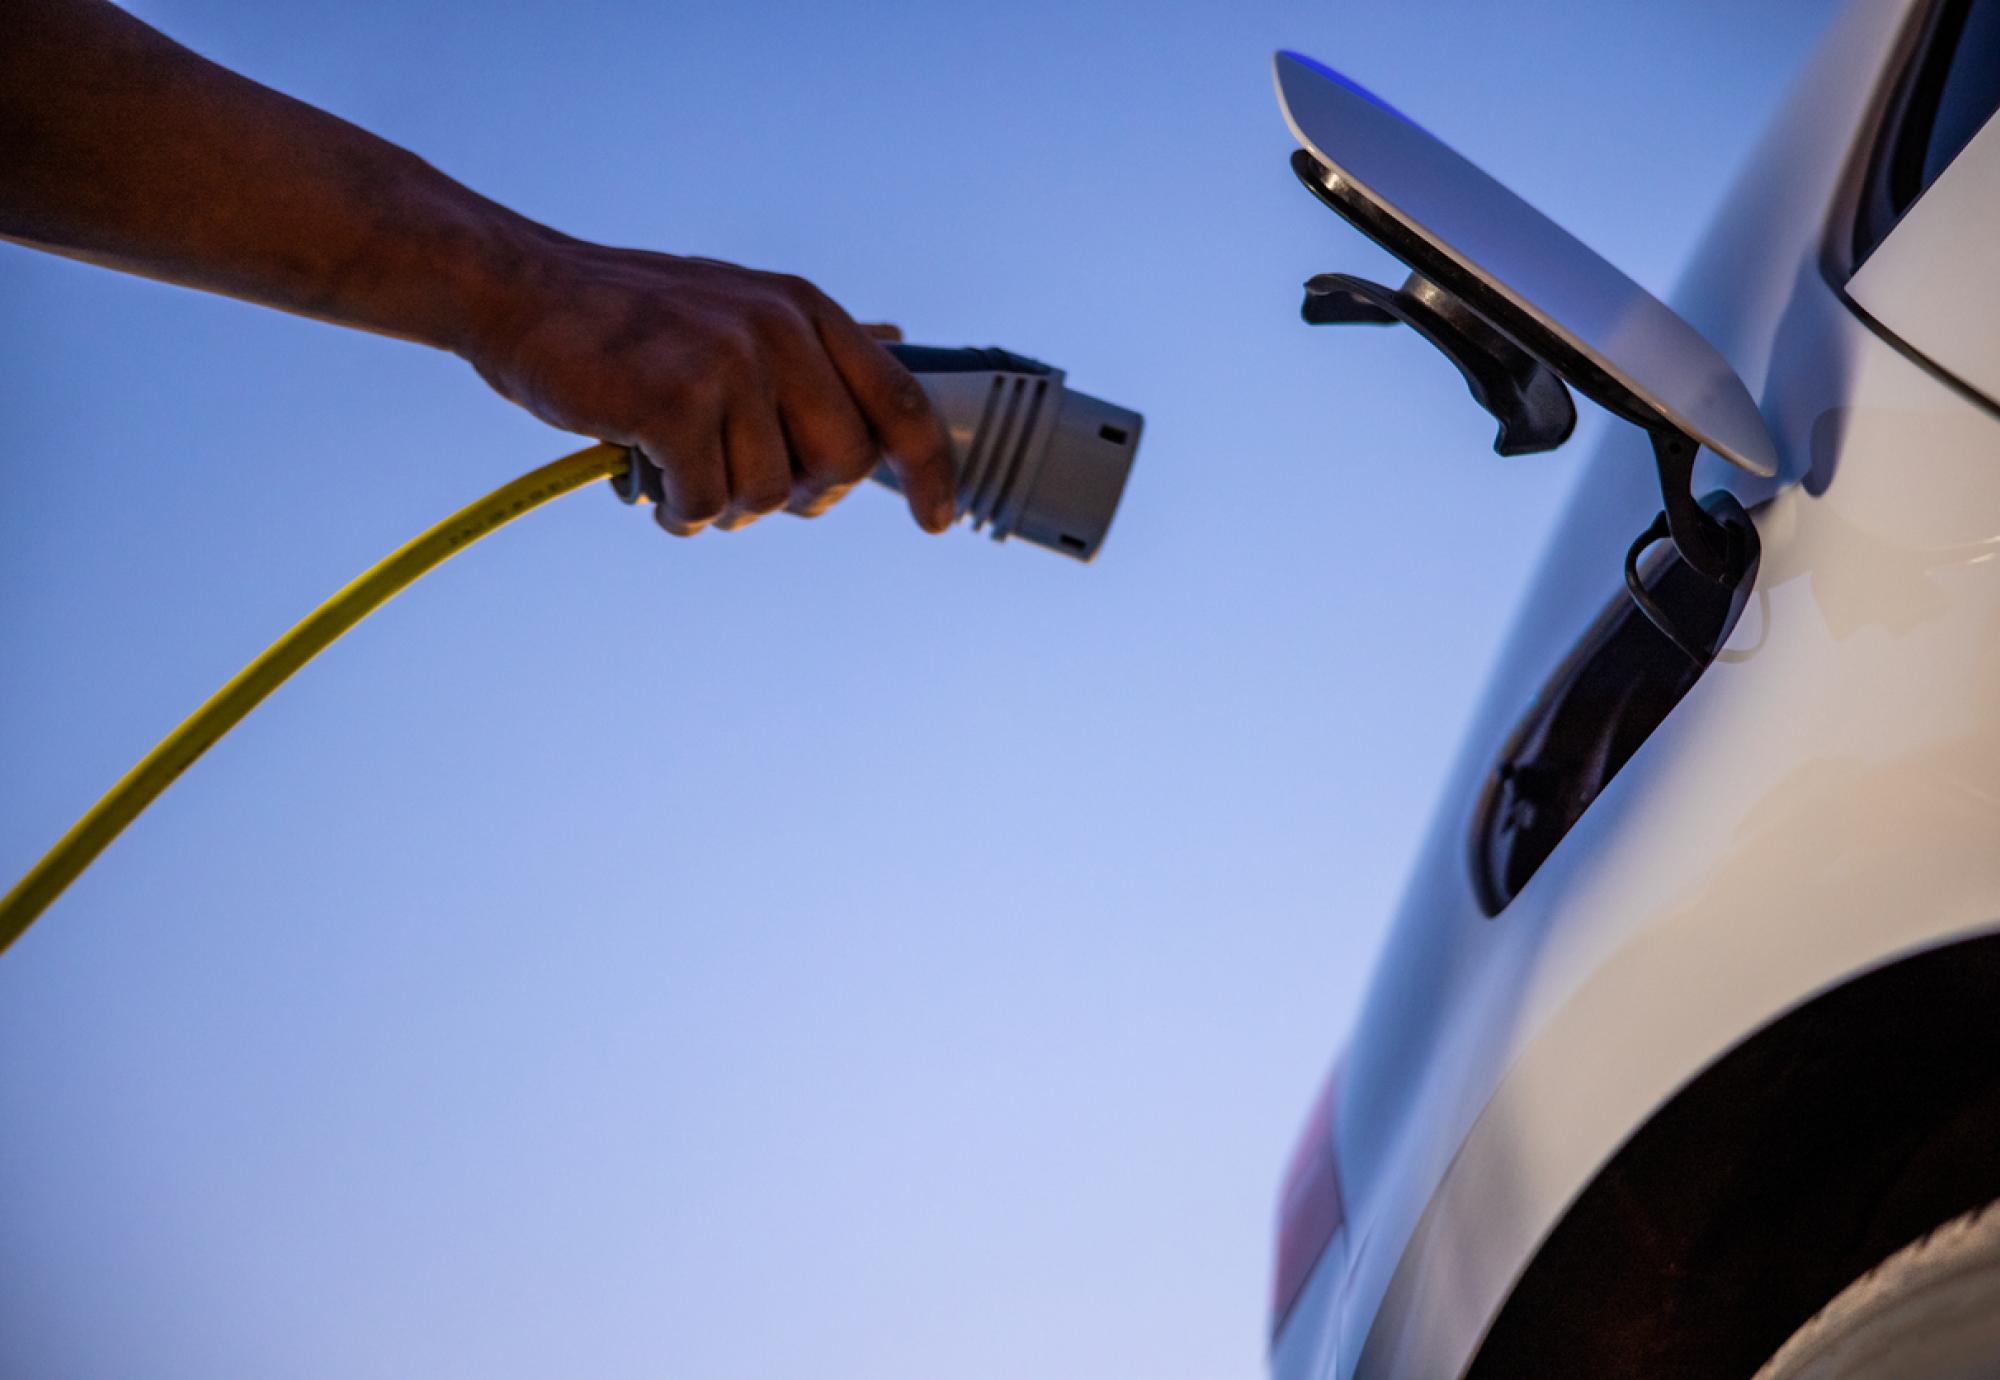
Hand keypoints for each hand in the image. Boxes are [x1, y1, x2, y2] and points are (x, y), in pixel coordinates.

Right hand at [459, 236, 957, 535]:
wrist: (517, 291)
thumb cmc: (626, 317)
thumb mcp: (736, 305)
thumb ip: (812, 341)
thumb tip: (896, 336)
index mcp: (805, 310)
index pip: (899, 402)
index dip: (930, 471)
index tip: (936, 521)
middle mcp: (780, 329)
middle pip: (843, 466)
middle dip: (798, 497)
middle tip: (742, 487)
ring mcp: (730, 361)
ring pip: (767, 494)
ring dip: (720, 505)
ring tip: (677, 471)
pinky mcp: (676, 400)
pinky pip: (707, 504)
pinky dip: (678, 511)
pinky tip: (649, 481)